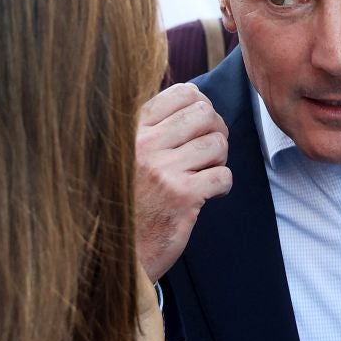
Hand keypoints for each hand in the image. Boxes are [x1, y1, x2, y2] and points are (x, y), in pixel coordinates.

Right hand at [135, 84, 231, 282]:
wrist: (117, 248)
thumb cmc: (127, 198)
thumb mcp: (127, 153)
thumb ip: (153, 126)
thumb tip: (195, 99)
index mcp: (133, 129)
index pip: (183, 93)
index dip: (202, 106)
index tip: (200, 126)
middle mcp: (145, 144)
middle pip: (205, 114)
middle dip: (216, 131)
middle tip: (209, 151)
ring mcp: (163, 170)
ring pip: (217, 144)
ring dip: (219, 160)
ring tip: (205, 173)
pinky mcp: (181, 196)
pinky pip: (223, 176)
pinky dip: (223, 185)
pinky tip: (209, 194)